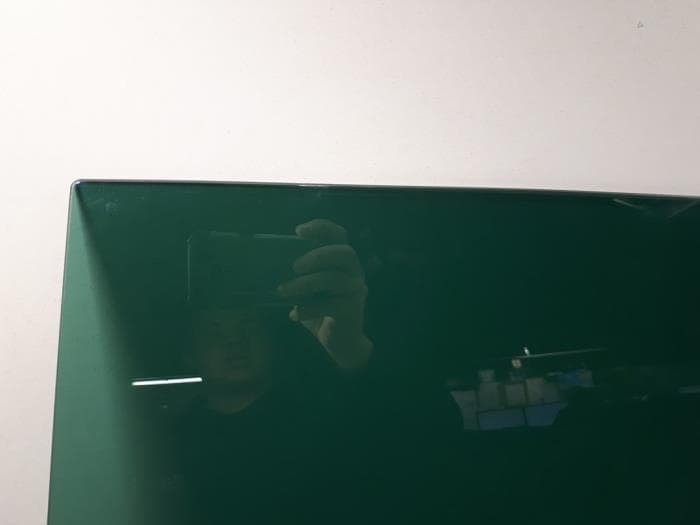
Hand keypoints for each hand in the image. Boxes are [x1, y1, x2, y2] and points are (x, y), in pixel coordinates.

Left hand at [277, 219, 372, 368]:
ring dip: (305, 284)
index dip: (322, 227)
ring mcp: (356, 290)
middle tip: (294, 266)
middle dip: (317, 256)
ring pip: (334, 278)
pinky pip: (331, 305)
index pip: (339, 234)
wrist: (339, 342)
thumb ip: (299, 275)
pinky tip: (294, 314)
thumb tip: (266, 265)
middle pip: (344, 252)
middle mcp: (354, 271)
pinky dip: (309, 308)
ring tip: (283, 291)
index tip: (298, 231)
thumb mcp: (307, 288)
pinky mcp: (352, 309)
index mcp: (342, 261)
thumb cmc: (320, 310)